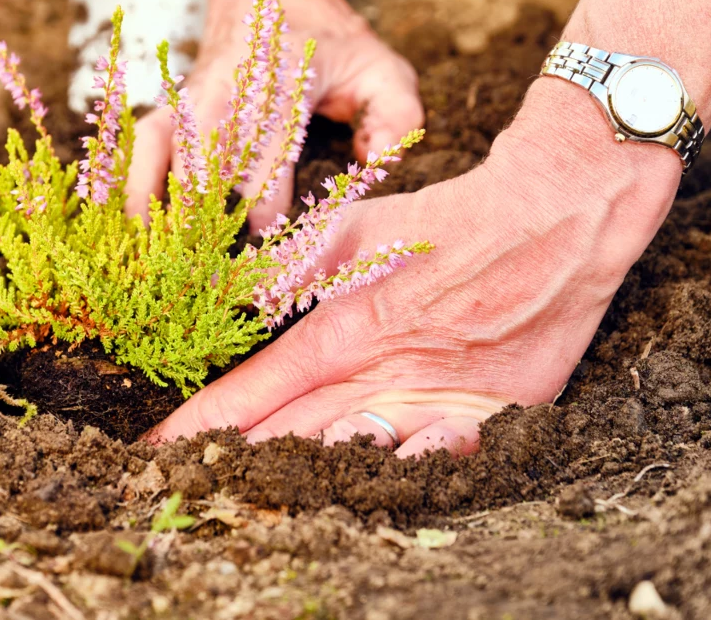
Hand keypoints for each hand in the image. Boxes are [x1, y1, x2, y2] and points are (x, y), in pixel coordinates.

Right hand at [124, 0, 422, 231]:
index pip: (265, 159)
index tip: (271, 251)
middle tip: (204, 275)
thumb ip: (395, 115)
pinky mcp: (168, 109)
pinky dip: (123, 185)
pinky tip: (118, 224)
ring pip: (158, 157)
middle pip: (201, 165)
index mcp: (278, 85)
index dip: (265, 211)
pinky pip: (135, 148)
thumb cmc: (328, 44)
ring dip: (153, 209)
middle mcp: (224, 93)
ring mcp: (188, 100)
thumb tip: (375, 165)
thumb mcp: (380, 68)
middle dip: (200, 224)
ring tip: (152, 260)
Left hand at [150, 80, 683, 457]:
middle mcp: (387, 375)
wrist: (554, 215)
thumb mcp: (352, 227)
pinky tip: (366, 494)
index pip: (256, 389)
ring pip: (360, 457)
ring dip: (306, 479)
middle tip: (193, 483)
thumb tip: (227, 287)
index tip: (157, 448)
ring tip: (258, 495)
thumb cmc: (443, 217)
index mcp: (344, 328)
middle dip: (239, 462)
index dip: (202, 423)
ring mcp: (443, 401)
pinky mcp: (495, 413)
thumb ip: (288, 264)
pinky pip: (438, 464)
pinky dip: (400, 481)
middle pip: (295, 436)